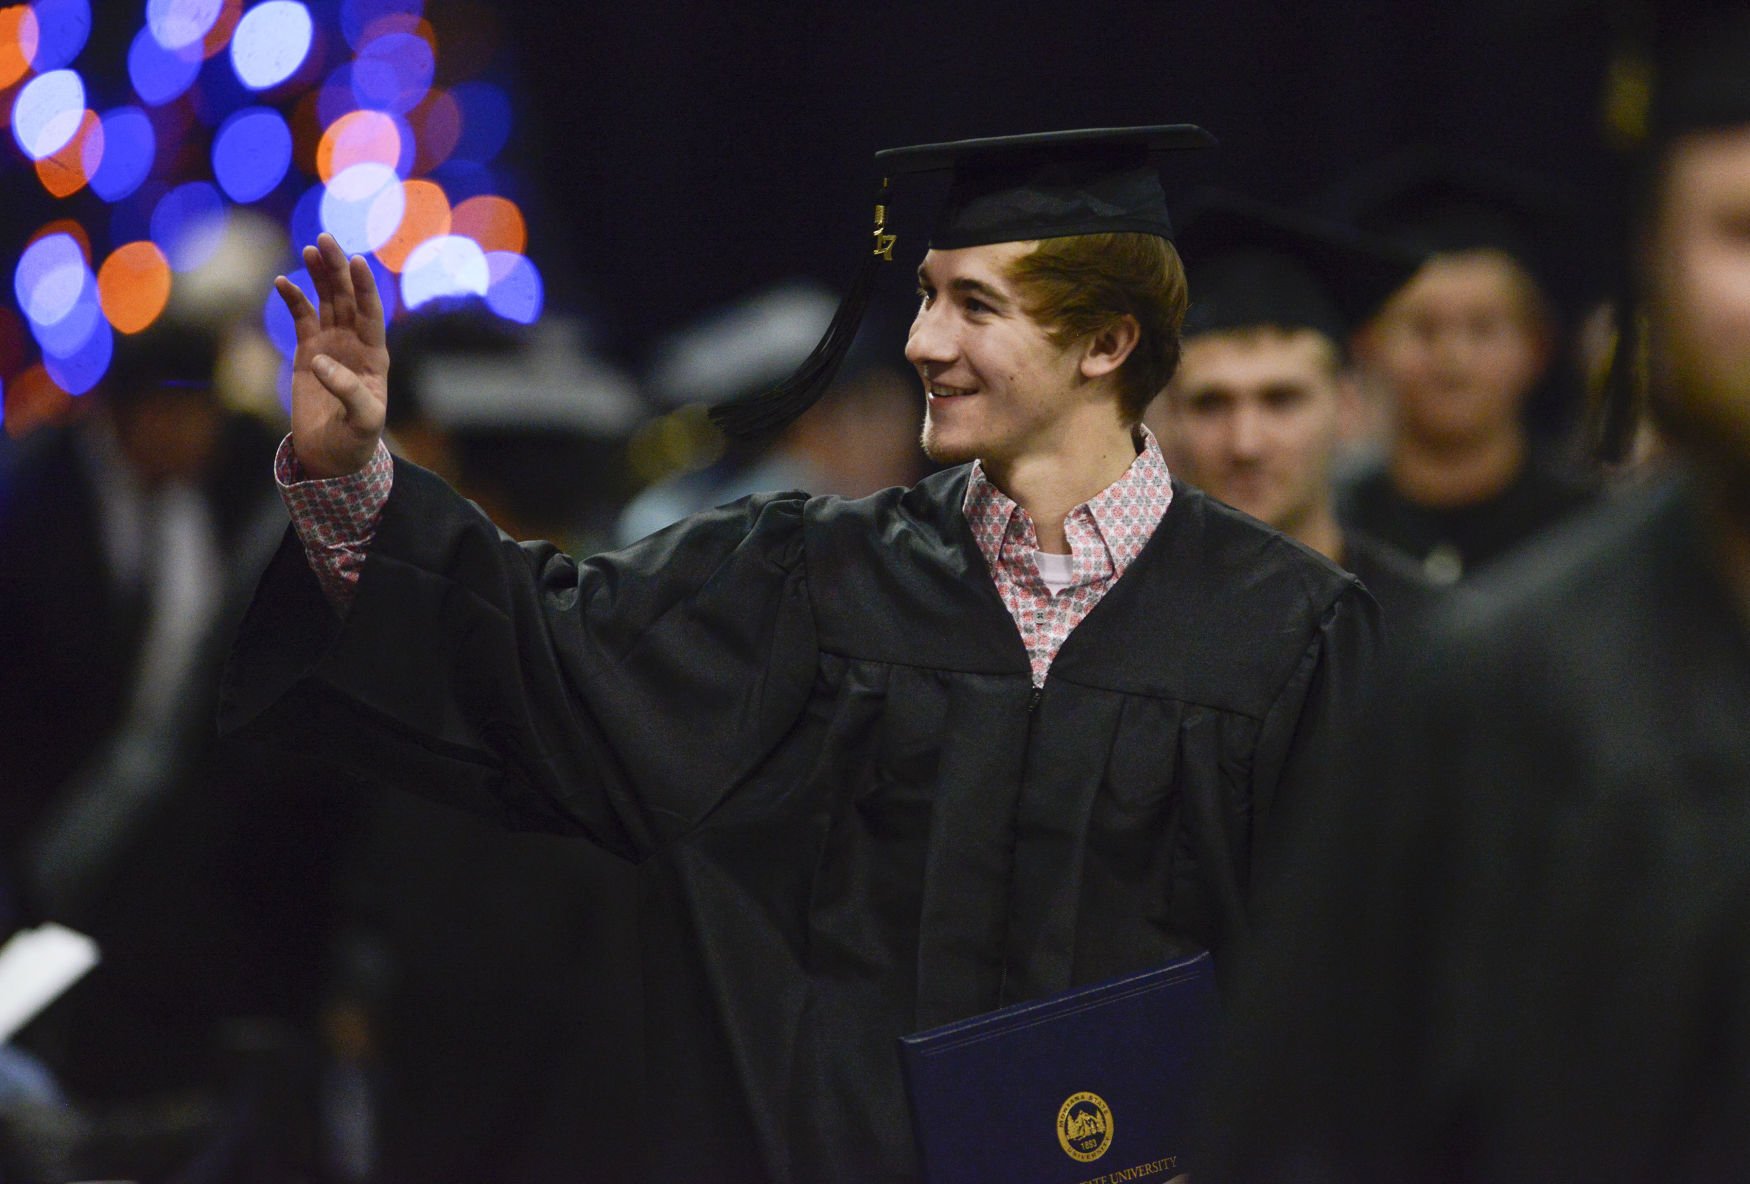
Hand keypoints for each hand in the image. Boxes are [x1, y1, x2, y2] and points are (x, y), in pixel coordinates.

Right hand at [276, 233, 389, 478]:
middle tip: (326, 239)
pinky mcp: (308, 352)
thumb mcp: (363, 422)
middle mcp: (355, 344)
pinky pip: (301, 318)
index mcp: (375, 356)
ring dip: (320, 275)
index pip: (371, 313)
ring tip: (311, 249)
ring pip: (326, 301)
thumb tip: (321, 362)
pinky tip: (282, 281)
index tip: (356, 261)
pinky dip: (293, 299)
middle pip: (347, 298)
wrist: (332, 455)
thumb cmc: (356, 442)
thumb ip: (348, 391)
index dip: (364, 287)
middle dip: (338, 269)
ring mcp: (332, 345)